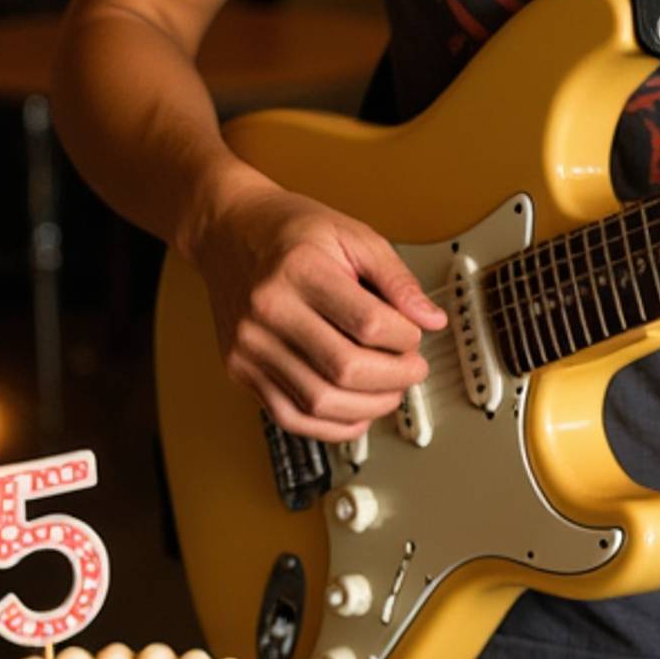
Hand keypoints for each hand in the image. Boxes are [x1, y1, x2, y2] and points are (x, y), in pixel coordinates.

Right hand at [192, 168, 447, 437]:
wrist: (229, 232)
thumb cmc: (290, 231)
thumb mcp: (353, 235)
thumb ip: (396, 278)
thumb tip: (430, 320)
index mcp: (300, 269)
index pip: (369, 324)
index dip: (406, 337)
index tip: (415, 334)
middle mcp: (268, 309)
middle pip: (345, 369)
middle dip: (394, 378)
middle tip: (412, 369)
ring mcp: (250, 344)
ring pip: (319, 402)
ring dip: (368, 407)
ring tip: (389, 391)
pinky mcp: (240, 368)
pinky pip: (288, 417)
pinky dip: (330, 427)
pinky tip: (355, 414)